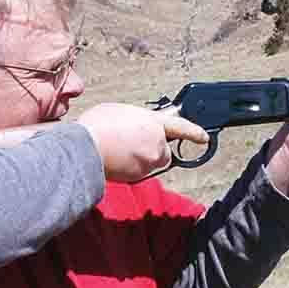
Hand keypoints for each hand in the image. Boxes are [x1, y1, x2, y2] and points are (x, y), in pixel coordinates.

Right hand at [77, 103, 208, 181]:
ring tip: (118, 150)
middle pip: (163, 150)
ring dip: (141, 159)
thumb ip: (136, 119)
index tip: (204, 137)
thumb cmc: (97, 126)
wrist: (84, 149)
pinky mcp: (139, 176)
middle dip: (153, 148)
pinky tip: (115, 160)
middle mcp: (156, 142)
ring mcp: (148, 161)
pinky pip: (139, 172)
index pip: (180, 127)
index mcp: (152, 122)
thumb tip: (138, 126)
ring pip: (151, 162)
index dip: (194, 132)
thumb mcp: (119, 111)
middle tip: (131, 142)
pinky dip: (130, 168)